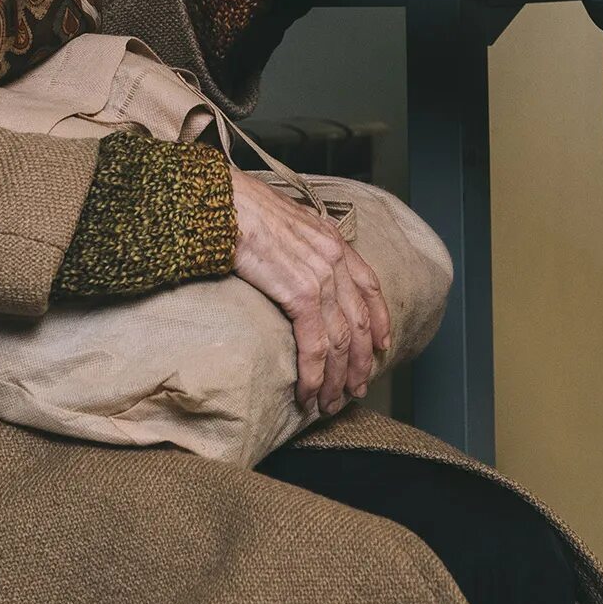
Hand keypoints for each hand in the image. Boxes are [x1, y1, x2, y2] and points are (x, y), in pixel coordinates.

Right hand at [230, 170, 392, 418]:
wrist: (221, 200)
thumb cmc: (239, 206)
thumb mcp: (282, 220)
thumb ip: (298, 243)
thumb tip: (292, 263)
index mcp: (331, 240)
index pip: (369, 286)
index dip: (379, 320)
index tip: (382, 345)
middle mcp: (334, 259)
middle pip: (358, 322)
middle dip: (359, 362)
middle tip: (355, 389)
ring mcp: (320, 276)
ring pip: (340, 342)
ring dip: (335, 379)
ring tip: (329, 403)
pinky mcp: (300, 293)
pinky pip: (314, 346)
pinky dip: (313, 375)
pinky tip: (308, 393)